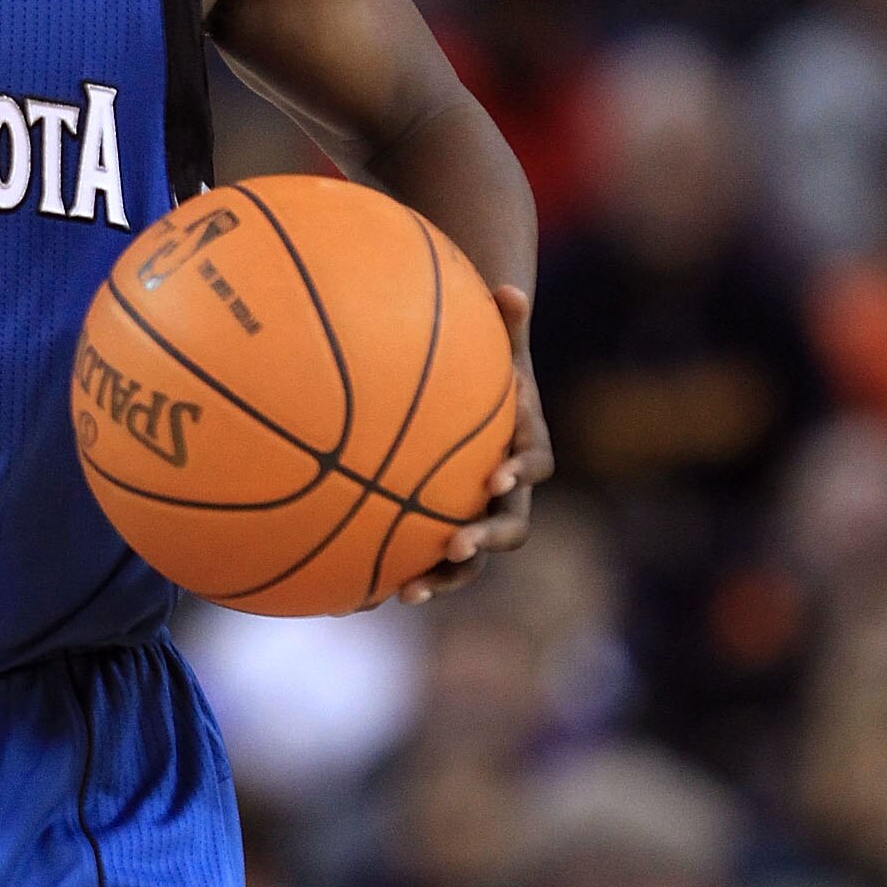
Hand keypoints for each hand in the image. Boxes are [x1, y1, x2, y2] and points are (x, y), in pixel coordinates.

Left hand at [400, 283, 552, 602]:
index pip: (534, 465)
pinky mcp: (441, 533)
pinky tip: (352, 598)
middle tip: (454, 547)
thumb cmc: (487, 367)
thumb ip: (503, 320)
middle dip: (481, 543)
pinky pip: (422, 561)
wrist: (478, 404)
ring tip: (405, 594)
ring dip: (440, 580)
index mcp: (523, 449)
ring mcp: (474, 518)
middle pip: (506, 531)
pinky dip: (393, 578)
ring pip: (464, 560)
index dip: (521, 474)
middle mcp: (504, 495)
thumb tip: (511, 288)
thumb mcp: (495, 341)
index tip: (498, 477)